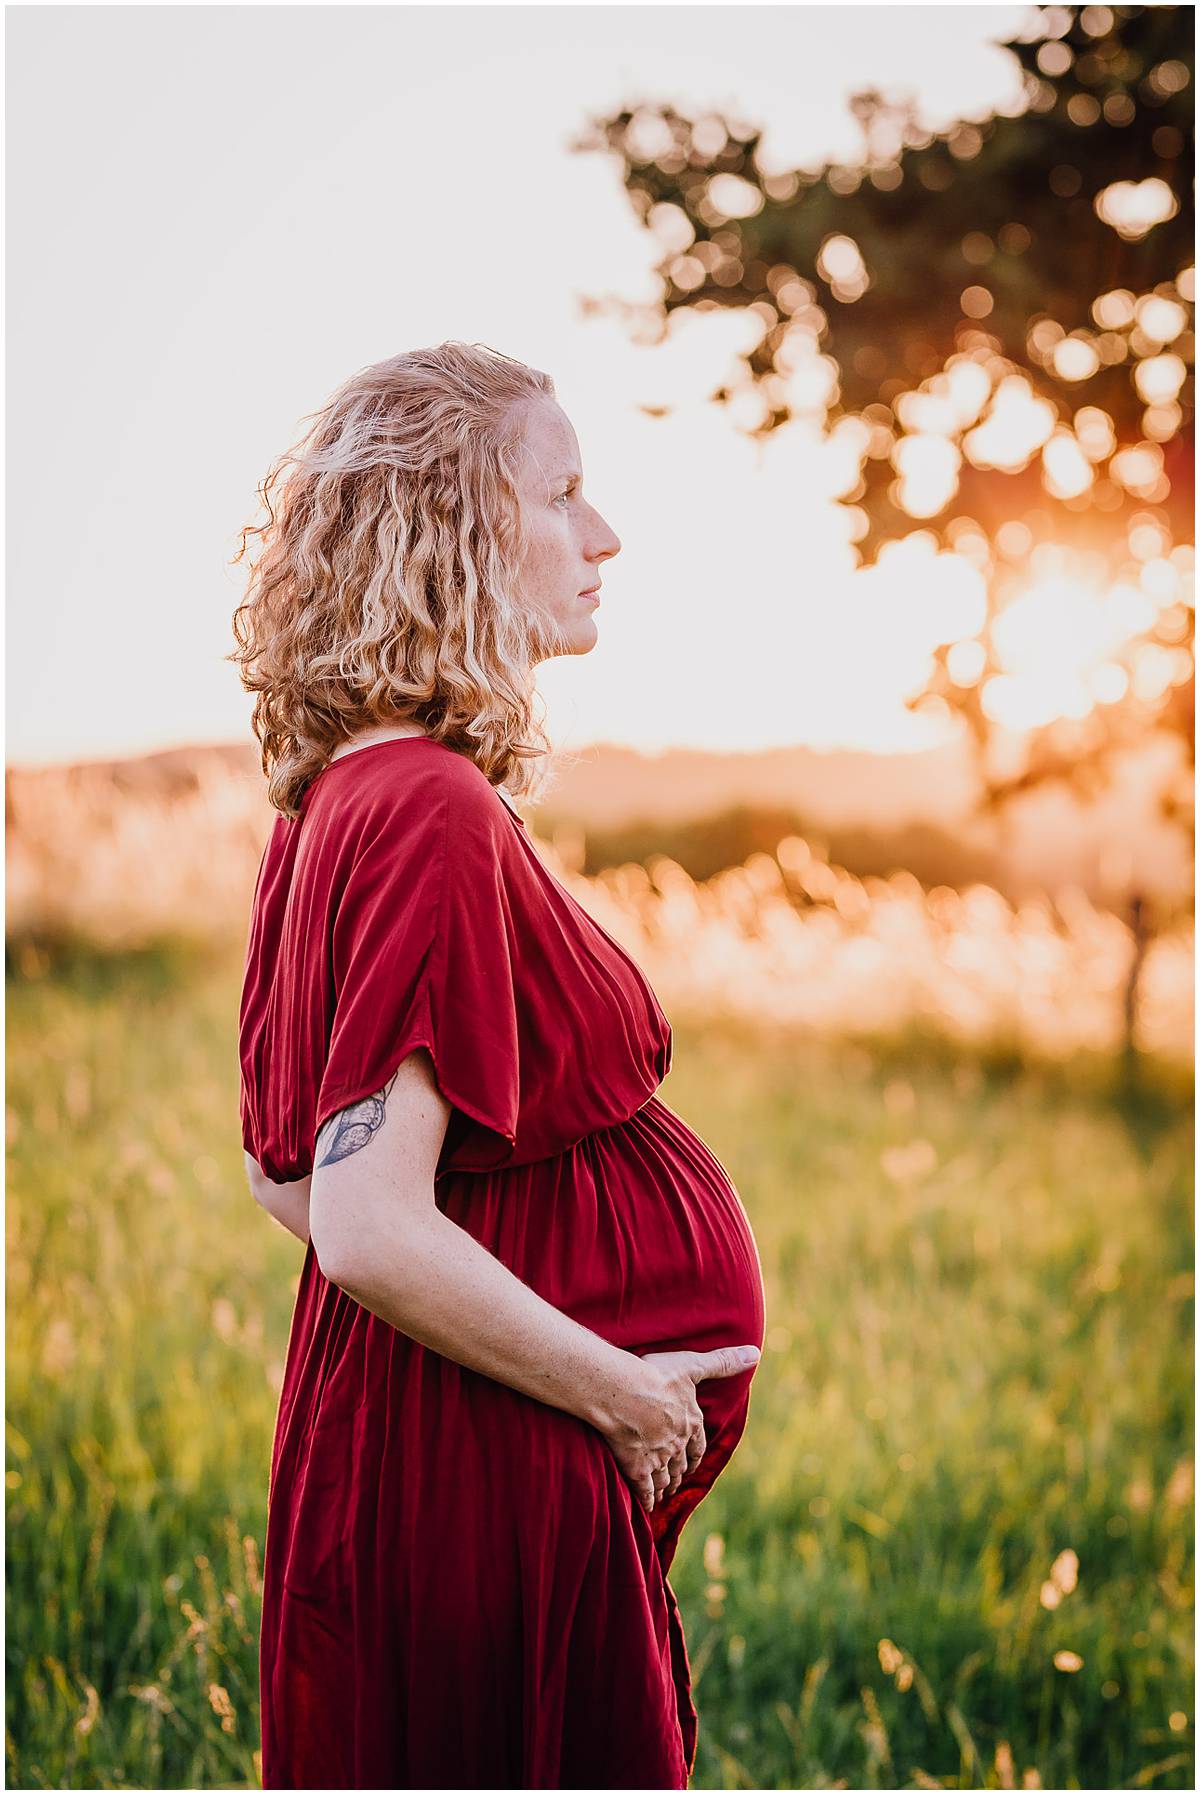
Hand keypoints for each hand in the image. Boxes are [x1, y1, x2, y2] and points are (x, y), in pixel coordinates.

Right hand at [594, 1344, 760, 1515]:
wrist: (625, 1393)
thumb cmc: (656, 1376)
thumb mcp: (692, 1365)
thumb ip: (723, 1362)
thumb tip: (756, 1354)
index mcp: (691, 1421)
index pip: (698, 1444)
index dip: (696, 1454)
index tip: (694, 1462)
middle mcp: (677, 1444)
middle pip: (681, 1463)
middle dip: (680, 1472)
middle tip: (678, 1481)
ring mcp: (657, 1458)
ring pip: (665, 1478)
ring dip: (666, 1486)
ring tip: (665, 1493)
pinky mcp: (637, 1468)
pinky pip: (644, 1489)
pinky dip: (647, 1498)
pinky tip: (647, 1505)